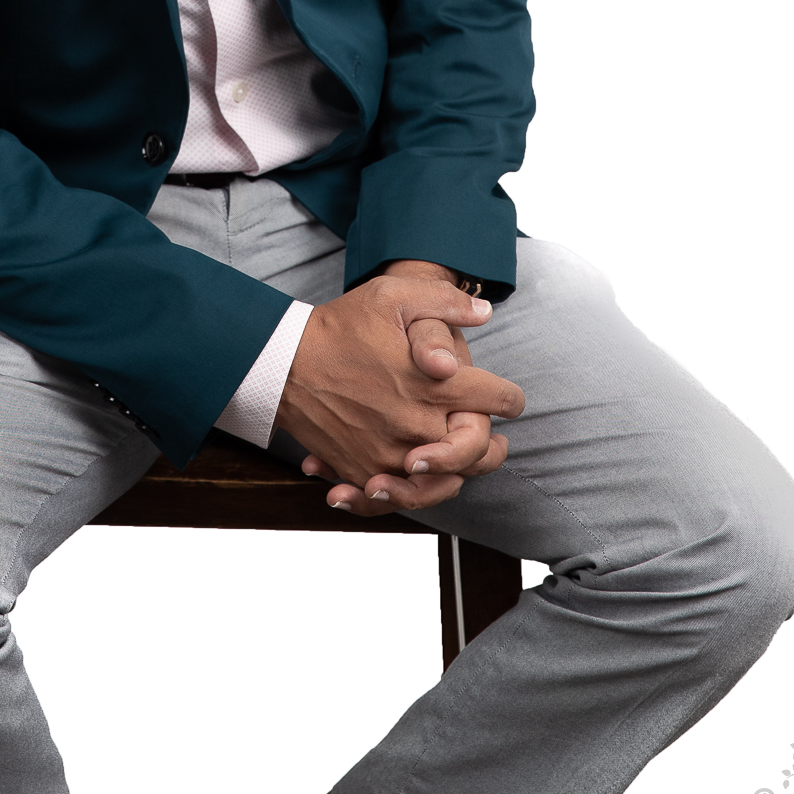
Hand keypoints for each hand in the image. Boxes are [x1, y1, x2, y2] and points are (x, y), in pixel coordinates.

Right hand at [275, 267, 522, 517]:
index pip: (498, 400)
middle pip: (481, 452)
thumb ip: (444, 301)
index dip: (510, 397)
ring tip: (460, 463)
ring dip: (459, 473)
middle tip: (494, 438)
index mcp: (435, 385)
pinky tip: (415, 478)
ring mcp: (392, 454)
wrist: (283, 364)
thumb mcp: (392, 297)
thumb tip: (485, 311)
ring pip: (446, 483)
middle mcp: (420, 425)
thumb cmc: (339, 327)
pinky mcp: (364, 471)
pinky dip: (413, 492)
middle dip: (492, 443)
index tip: (507, 398)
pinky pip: (401, 496)